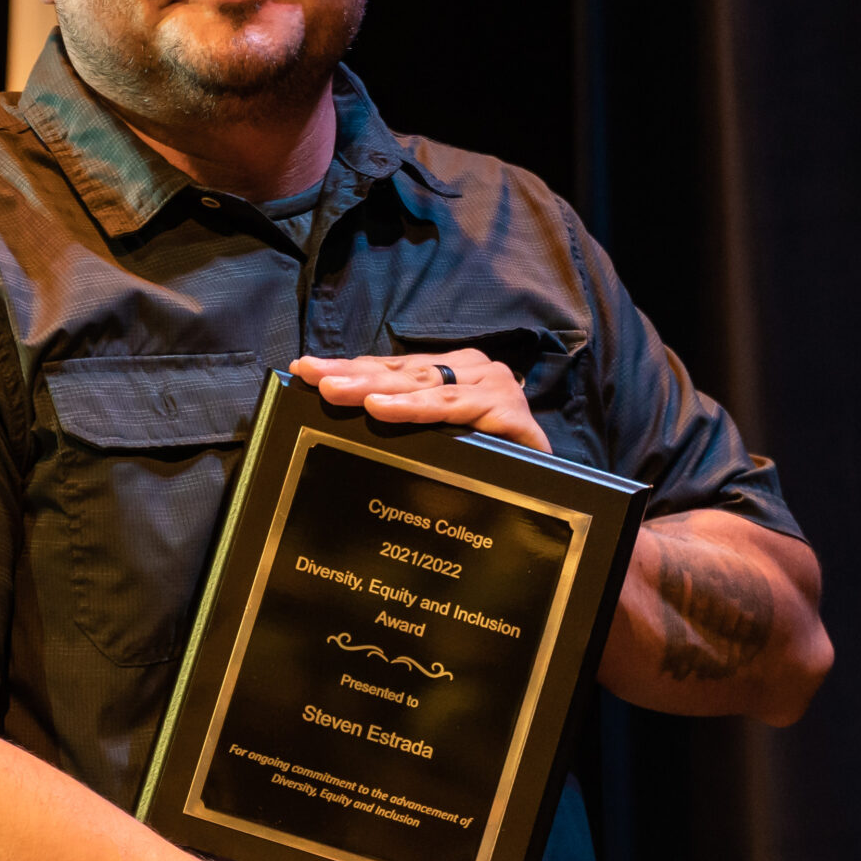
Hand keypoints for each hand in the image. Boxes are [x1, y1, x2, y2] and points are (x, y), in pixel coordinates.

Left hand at [288, 350, 550, 452]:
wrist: (555, 492)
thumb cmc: (488, 467)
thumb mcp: (437, 442)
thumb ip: (402, 430)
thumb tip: (339, 428)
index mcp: (453, 371)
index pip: (392, 367)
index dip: (349, 368)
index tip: (305, 371)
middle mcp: (474, 371)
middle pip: (400, 372)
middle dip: (352, 375)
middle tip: (311, 377)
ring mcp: (494, 387)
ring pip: (421, 386)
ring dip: (374, 389)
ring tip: (335, 391)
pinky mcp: (509, 412)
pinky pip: (450, 409)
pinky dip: (413, 408)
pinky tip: (380, 407)